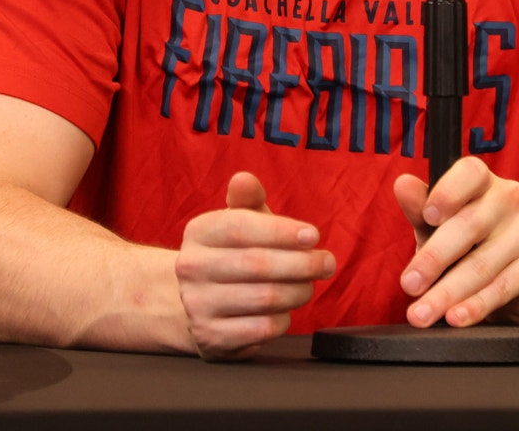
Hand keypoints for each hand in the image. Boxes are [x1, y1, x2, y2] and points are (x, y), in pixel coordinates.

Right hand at [174, 172, 334, 359]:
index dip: (281, 231)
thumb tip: (244, 179)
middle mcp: (191, 268)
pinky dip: (284, 318)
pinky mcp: (212, 338)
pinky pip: (262, 329)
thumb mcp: (238, 222)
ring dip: (298, 291)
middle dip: (302, 263)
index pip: (240, 227)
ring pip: (264, 298)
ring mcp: (197, 305)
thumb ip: (247, 200)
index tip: (313, 235)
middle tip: (327, 263)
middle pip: (257, 264)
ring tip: (309, 285)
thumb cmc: (232, 255)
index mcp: (198, 232)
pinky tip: (286, 310)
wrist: (197, 305)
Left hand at [392, 157, 518, 328]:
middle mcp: (511, 198)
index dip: (448, 192)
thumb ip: (420, 209)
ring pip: (484, 263)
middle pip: (470, 226)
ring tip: (422, 314)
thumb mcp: (439, 227)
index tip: (428, 216)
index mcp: (483, 182)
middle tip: (408, 286)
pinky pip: (505, 286)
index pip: (469, 173)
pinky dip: (476, 305)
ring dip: (448, 292)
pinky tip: (456, 317)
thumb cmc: (471, 245)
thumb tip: (403, 185)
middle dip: (434, 259)